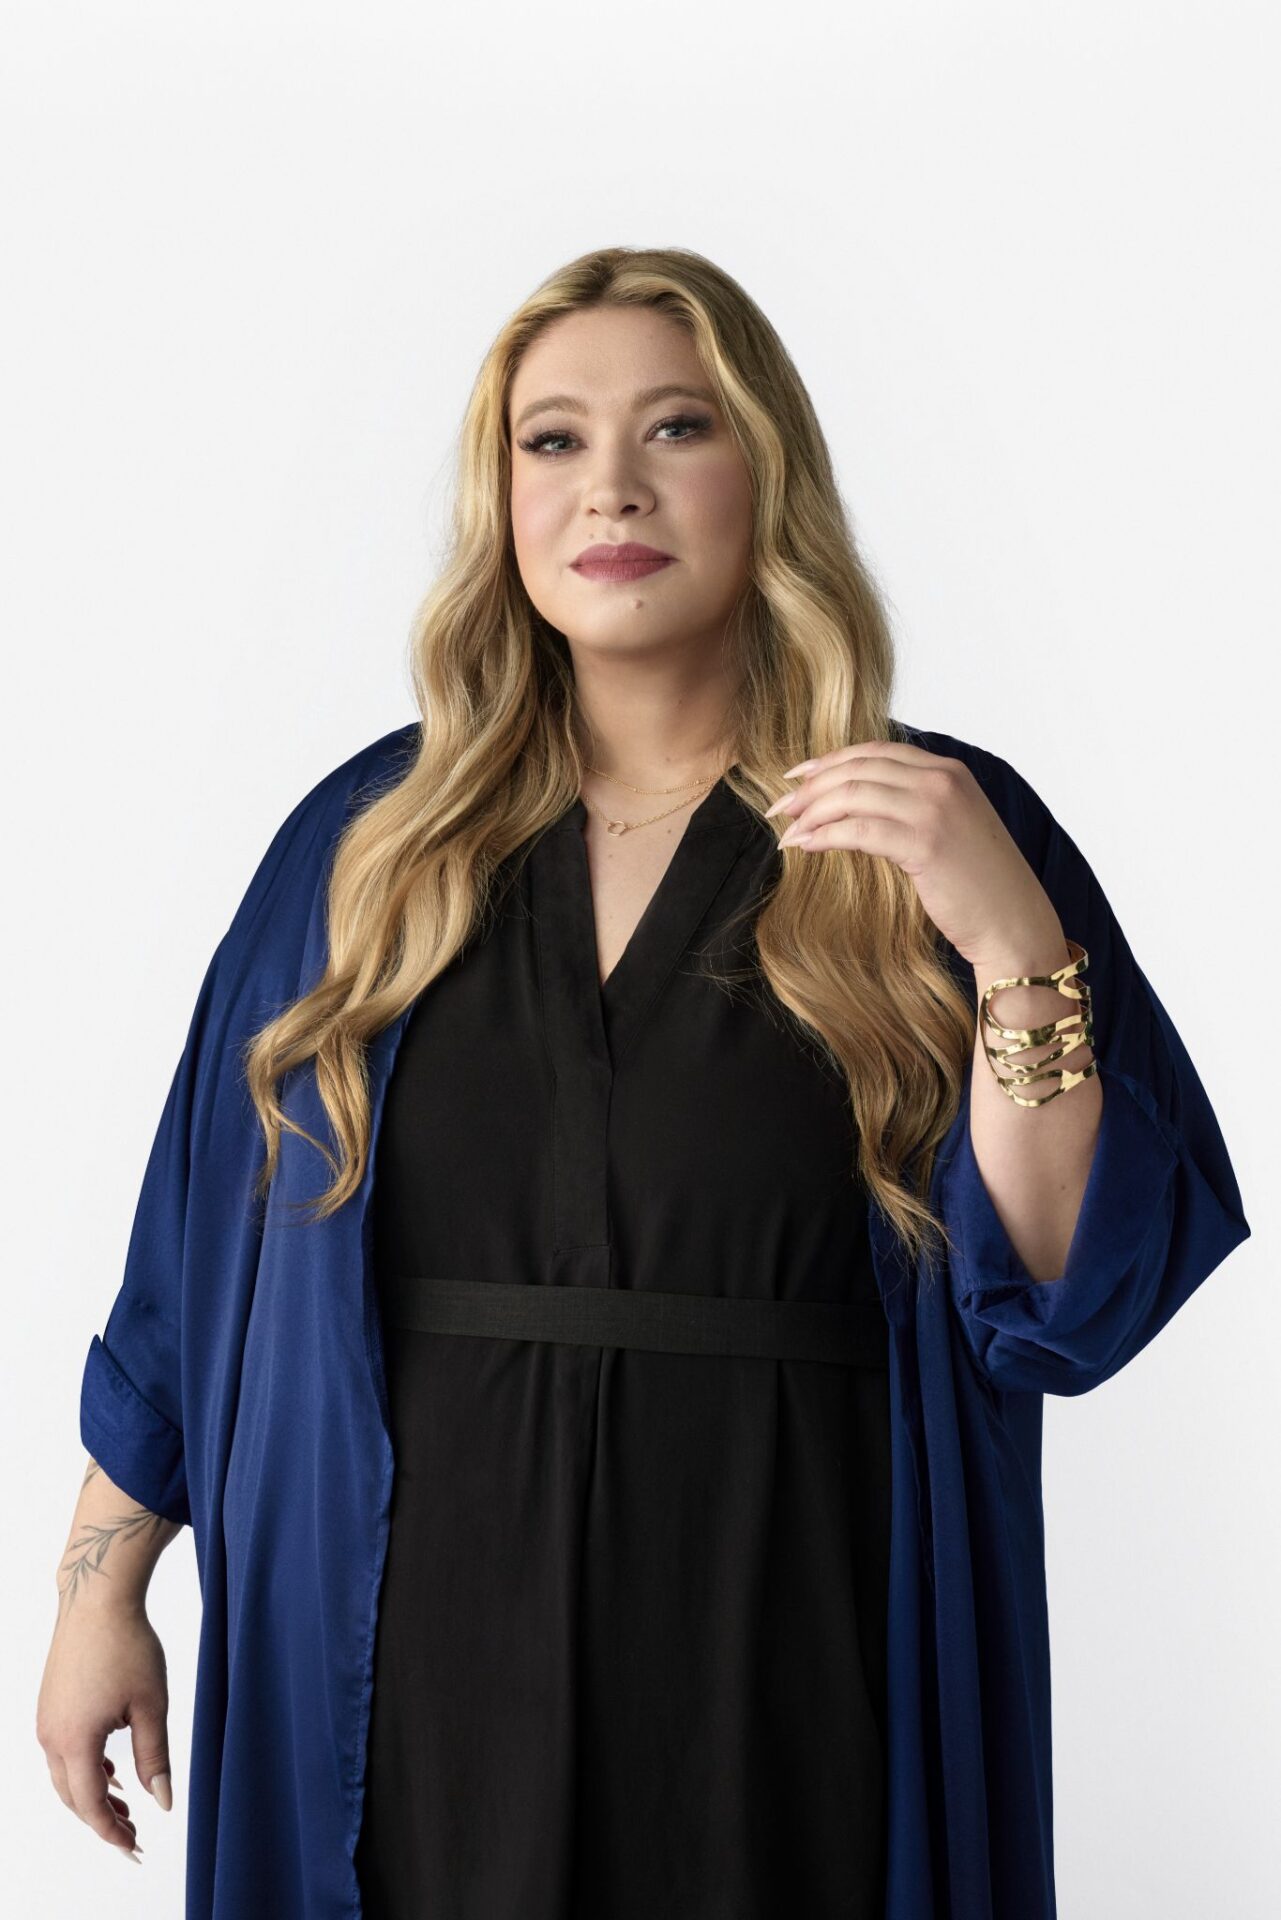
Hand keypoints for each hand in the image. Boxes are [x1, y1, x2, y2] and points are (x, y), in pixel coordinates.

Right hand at [36, 1597, 173, 1862]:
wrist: (96, 1599)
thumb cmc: (128, 1645)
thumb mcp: (152, 1705)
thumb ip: (155, 1758)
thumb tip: (163, 1802)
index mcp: (75, 1741)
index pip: (91, 1805)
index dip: (112, 1832)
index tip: (133, 1848)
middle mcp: (52, 1736)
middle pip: (73, 1797)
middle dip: (102, 1820)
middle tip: (133, 1835)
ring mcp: (46, 1720)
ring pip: (64, 1777)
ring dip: (93, 1795)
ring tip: (126, 1807)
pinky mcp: (50, 1705)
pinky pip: (62, 1752)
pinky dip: (84, 1770)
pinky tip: (111, 1770)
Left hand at [766, 740, 1064, 971]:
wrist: (1014, 923)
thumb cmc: (979, 884)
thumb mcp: (952, 827)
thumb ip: (914, 804)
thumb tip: (858, 802)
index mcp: (949, 771)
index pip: (874, 751)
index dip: (829, 761)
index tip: (796, 777)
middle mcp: (942, 781)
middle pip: (857, 769)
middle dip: (811, 786)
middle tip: (780, 808)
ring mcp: (935, 809)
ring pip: (852, 795)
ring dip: (811, 812)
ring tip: (787, 831)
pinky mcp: (924, 844)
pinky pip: (858, 830)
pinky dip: (824, 835)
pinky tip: (806, 846)